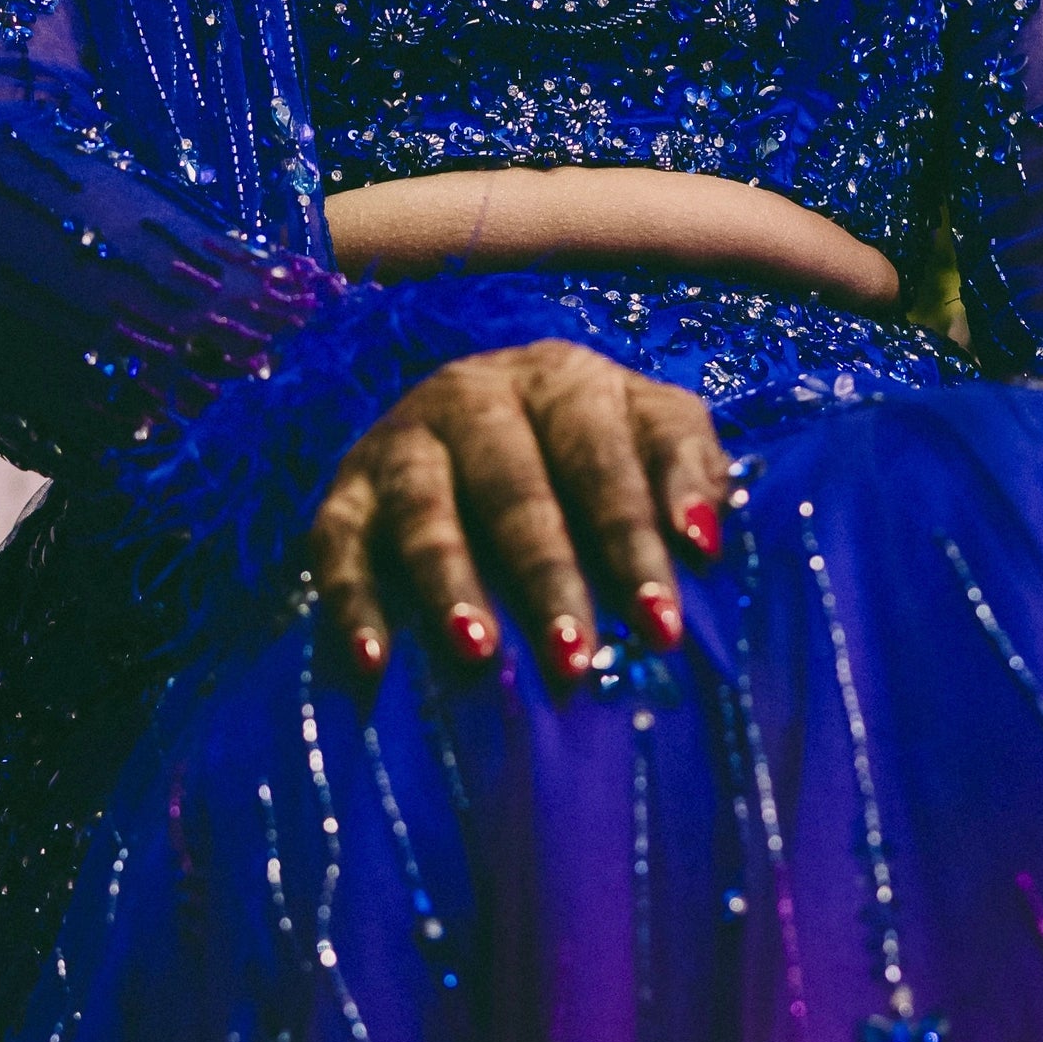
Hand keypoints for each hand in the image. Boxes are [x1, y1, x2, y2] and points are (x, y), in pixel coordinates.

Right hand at [310, 339, 729, 684]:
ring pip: (424, 510)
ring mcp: (402, 440)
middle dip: (547, 574)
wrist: (471, 426)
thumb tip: (706, 537)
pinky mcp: (345, 490)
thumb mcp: (651, 434)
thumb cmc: (588, 450)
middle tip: (575, 659)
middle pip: (513, 485)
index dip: (635, 537)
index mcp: (564, 380)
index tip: (663, 623)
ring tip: (477, 654)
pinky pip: (336, 544)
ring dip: (450, 583)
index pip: (604, 457)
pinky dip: (351, 601)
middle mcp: (475, 395)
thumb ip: (688, 469)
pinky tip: (374, 661)